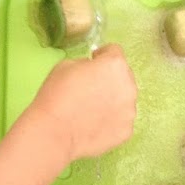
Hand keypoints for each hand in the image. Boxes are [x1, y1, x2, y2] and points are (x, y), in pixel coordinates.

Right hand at [25, 44, 137, 164]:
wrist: (54, 133)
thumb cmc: (56, 95)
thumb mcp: (65, 65)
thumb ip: (86, 64)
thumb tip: (92, 70)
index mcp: (115, 65)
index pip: (114, 51)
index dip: (102, 55)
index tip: (94, 61)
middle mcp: (129, 86)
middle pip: (124, 76)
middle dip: (110, 78)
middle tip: (92, 89)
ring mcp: (130, 111)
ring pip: (124, 99)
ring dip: (113, 99)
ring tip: (93, 110)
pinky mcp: (126, 131)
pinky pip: (121, 120)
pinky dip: (111, 120)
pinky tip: (94, 125)